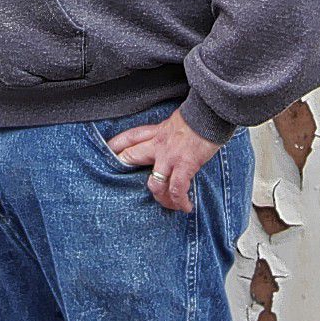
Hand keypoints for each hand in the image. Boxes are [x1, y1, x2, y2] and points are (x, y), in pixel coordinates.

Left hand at [107, 107, 222, 212]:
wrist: (211, 113)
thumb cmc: (199, 118)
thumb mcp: (177, 122)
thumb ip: (170, 133)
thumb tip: (172, 143)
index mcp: (157, 132)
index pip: (131, 137)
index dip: (117, 144)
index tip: (108, 151)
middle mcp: (158, 145)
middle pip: (132, 157)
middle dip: (123, 170)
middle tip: (119, 184)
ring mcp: (170, 156)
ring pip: (154, 183)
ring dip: (160, 197)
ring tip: (168, 203)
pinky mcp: (184, 165)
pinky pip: (177, 189)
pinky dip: (180, 201)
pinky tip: (185, 207)